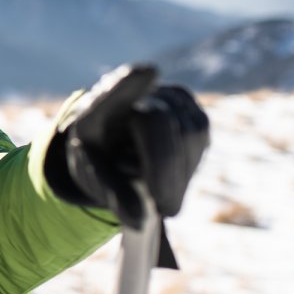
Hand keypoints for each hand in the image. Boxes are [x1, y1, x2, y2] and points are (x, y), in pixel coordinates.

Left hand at [47, 64, 209, 228]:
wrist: (114, 146)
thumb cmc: (98, 159)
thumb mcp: (92, 178)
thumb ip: (111, 196)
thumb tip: (139, 220)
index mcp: (99, 105)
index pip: (114, 89)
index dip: (129, 82)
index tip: (147, 73)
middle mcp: (136, 91)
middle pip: (159, 123)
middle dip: (164, 170)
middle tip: (165, 210)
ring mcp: (168, 96)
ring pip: (187, 132)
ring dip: (175, 172)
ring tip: (153, 184)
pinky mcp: (191, 108)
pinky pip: (201, 138)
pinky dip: (187, 166)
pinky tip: (169, 174)